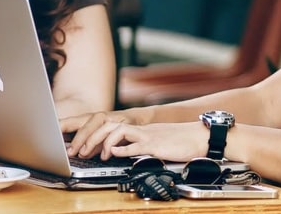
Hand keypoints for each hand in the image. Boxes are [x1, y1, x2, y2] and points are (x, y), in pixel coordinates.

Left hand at [60, 108, 146, 157]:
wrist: (140, 118)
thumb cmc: (116, 128)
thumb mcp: (100, 137)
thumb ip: (89, 145)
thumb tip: (75, 154)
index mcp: (89, 120)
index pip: (71, 122)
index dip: (60, 128)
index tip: (49, 136)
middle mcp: (99, 117)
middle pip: (84, 124)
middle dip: (76, 139)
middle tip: (69, 152)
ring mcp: (112, 119)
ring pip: (98, 127)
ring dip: (91, 142)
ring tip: (85, 154)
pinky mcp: (125, 125)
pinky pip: (116, 133)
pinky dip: (109, 144)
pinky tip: (106, 155)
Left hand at [88, 122, 209, 161]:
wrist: (200, 136)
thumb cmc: (181, 140)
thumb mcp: (155, 141)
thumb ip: (138, 144)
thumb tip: (122, 152)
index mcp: (139, 128)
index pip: (109, 125)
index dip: (93, 133)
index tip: (82, 145)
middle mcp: (140, 129)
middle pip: (107, 124)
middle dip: (90, 137)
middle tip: (80, 151)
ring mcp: (147, 135)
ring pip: (117, 131)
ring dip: (102, 142)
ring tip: (97, 154)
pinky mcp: (155, 145)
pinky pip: (135, 145)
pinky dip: (121, 149)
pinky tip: (112, 153)